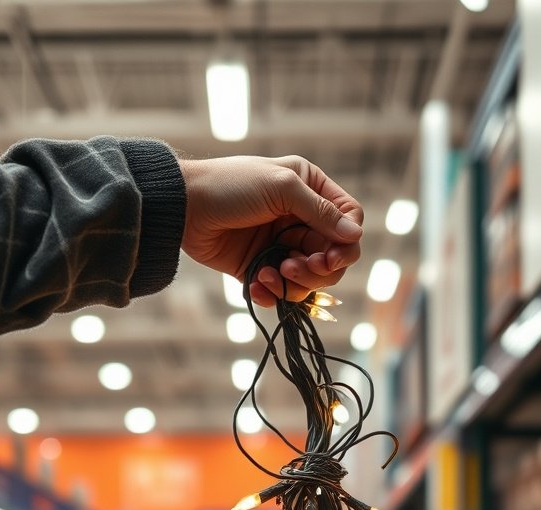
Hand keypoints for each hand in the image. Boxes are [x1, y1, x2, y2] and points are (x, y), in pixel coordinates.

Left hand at [179, 154, 362, 306]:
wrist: (185, 208)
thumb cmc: (230, 186)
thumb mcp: (281, 189)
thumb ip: (321, 212)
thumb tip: (355, 235)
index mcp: (311, 190)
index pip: (349, 221)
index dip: (346, 244)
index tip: (330, 257)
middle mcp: (301, 219)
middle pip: (334, 257)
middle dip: (318, 269)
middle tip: (294, 267)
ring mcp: (282, 245)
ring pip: (310, 279)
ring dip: (295, 283)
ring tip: (271, 273)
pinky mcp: (262, 268)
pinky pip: (281, 291)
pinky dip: (273, 293)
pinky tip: (257, 283)